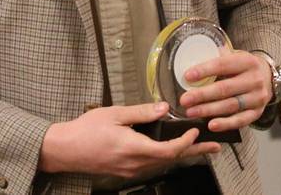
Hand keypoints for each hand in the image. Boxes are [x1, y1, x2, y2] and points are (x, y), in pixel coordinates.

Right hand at [38, 102, 220, 177]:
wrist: (66, 150)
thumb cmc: (86, 130)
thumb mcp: (114, 114)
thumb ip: (141, 112)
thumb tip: (164, 108)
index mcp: (134, 148)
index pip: (169, 150)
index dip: (186, 142)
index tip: (196, 131)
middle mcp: (136, 164)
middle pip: (172, 159)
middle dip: (195, 152)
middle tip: (214, 147)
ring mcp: (132, 170)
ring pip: (163, 163)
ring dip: (182, 154)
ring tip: (198, 147)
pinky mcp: (127, 171)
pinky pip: (152, 165)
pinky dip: (166, 156)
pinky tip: (171, 150)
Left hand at [179, 50, 272, 132]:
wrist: (267, 77)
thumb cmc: (243, 66)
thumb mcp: (234, 56)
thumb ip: (217, 58)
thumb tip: (191, 61)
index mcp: (247, 61)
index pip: (222, 65)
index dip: (204, 71)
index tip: (187, 77)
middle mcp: (255, 80)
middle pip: (225, 89)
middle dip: (202, 95)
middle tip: (184, 99)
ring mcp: (258, 98)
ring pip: (231, 105)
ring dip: (209, 110)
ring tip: (191, 112)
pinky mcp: (258, 112)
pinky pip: (241, 120)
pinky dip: (226, 124)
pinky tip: (211, 125)